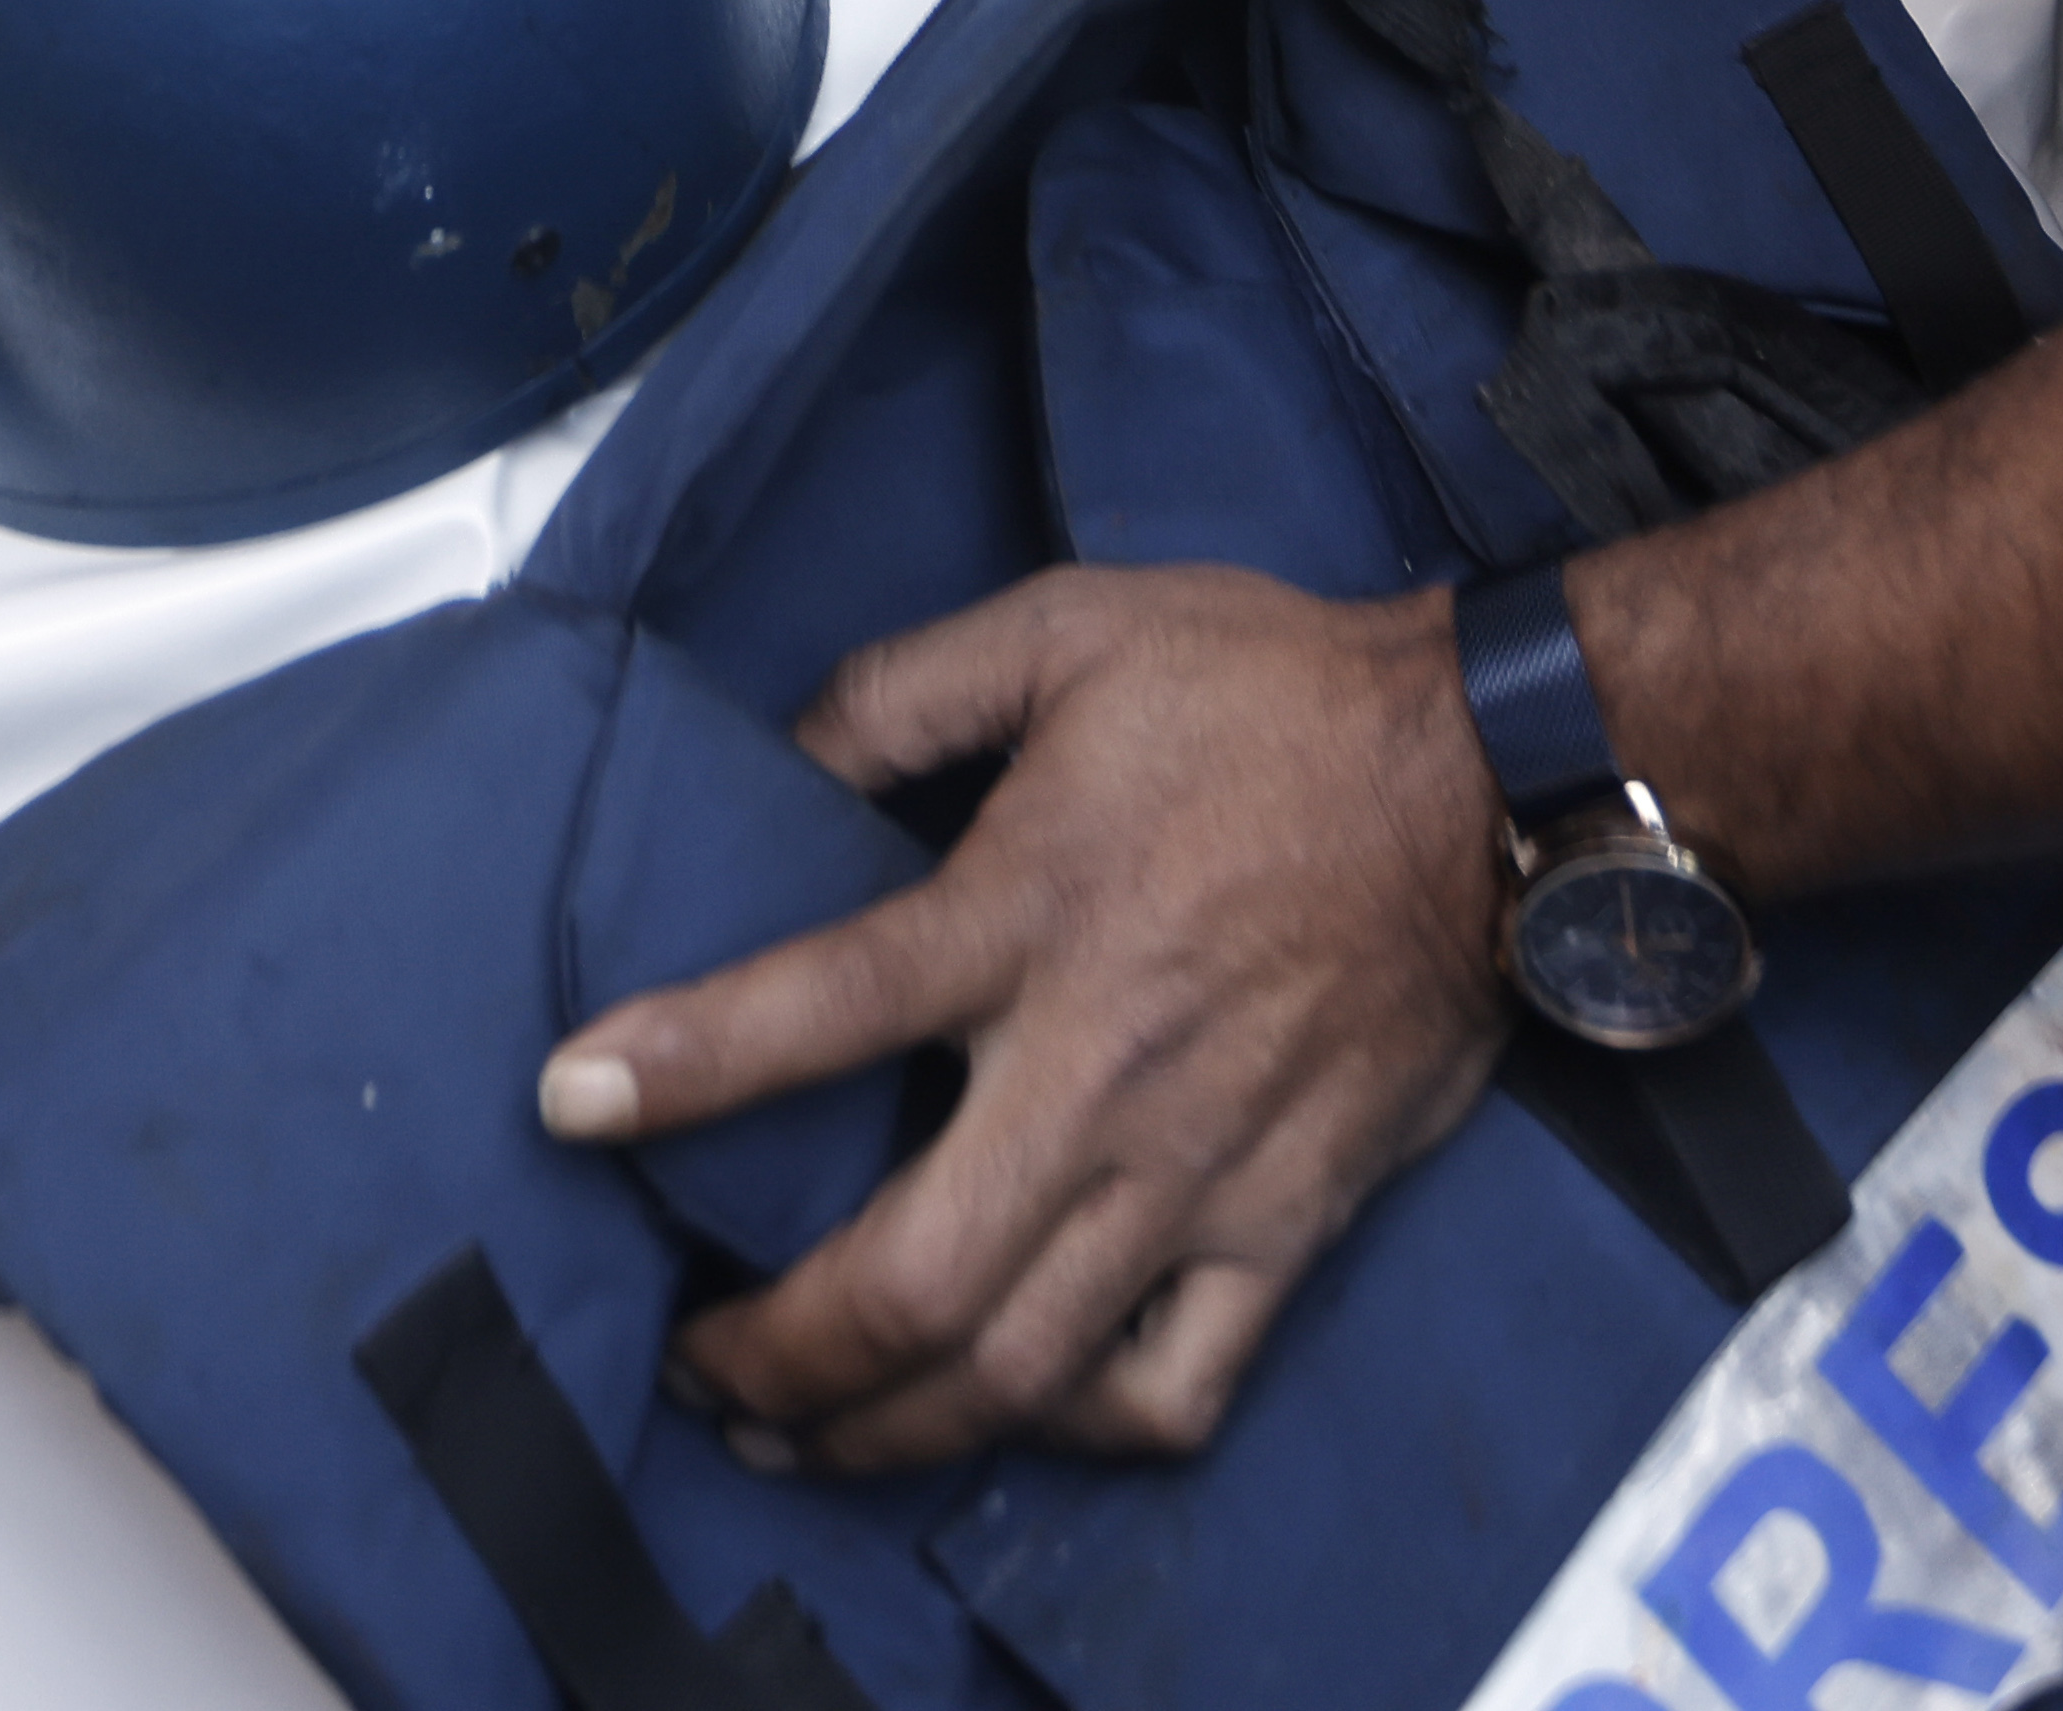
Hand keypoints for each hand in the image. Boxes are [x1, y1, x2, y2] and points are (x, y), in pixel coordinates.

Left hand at [537, 565, 1511, 1467]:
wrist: (1492, 775)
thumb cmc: (1281, 696)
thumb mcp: (1072, 628)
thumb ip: (904, 687)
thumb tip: (784, 748)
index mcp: (1028, 907)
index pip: (818, 1008)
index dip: (678, 1065)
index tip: (570, 1106)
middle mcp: (1099, 1066)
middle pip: (906, 1277)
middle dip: (771, 1352)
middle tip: (692, 1359)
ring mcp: (1197, 1169)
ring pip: (1015, 1371)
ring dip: (880, 1428)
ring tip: (795, 1434)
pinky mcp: (1284, 1224)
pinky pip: (1170, 1390)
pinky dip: (1070, 1434)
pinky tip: (1005, 1417)